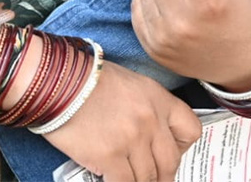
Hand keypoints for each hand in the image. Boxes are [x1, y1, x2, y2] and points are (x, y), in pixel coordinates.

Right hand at [45, 61, 200, 181]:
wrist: (60, 81)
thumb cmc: (89, 79)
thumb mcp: (131, 84)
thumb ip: (147, 108)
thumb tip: (150, 136)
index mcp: (158, 98)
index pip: (190, 130)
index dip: (182, 148)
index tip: (170, 154)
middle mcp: (151, 120)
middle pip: (170, 162)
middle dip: (162, 177)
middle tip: (153, 179)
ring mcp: (132, 139)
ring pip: (148, 178)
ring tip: (130, 180)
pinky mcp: (110, 156)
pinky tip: (111, 180)